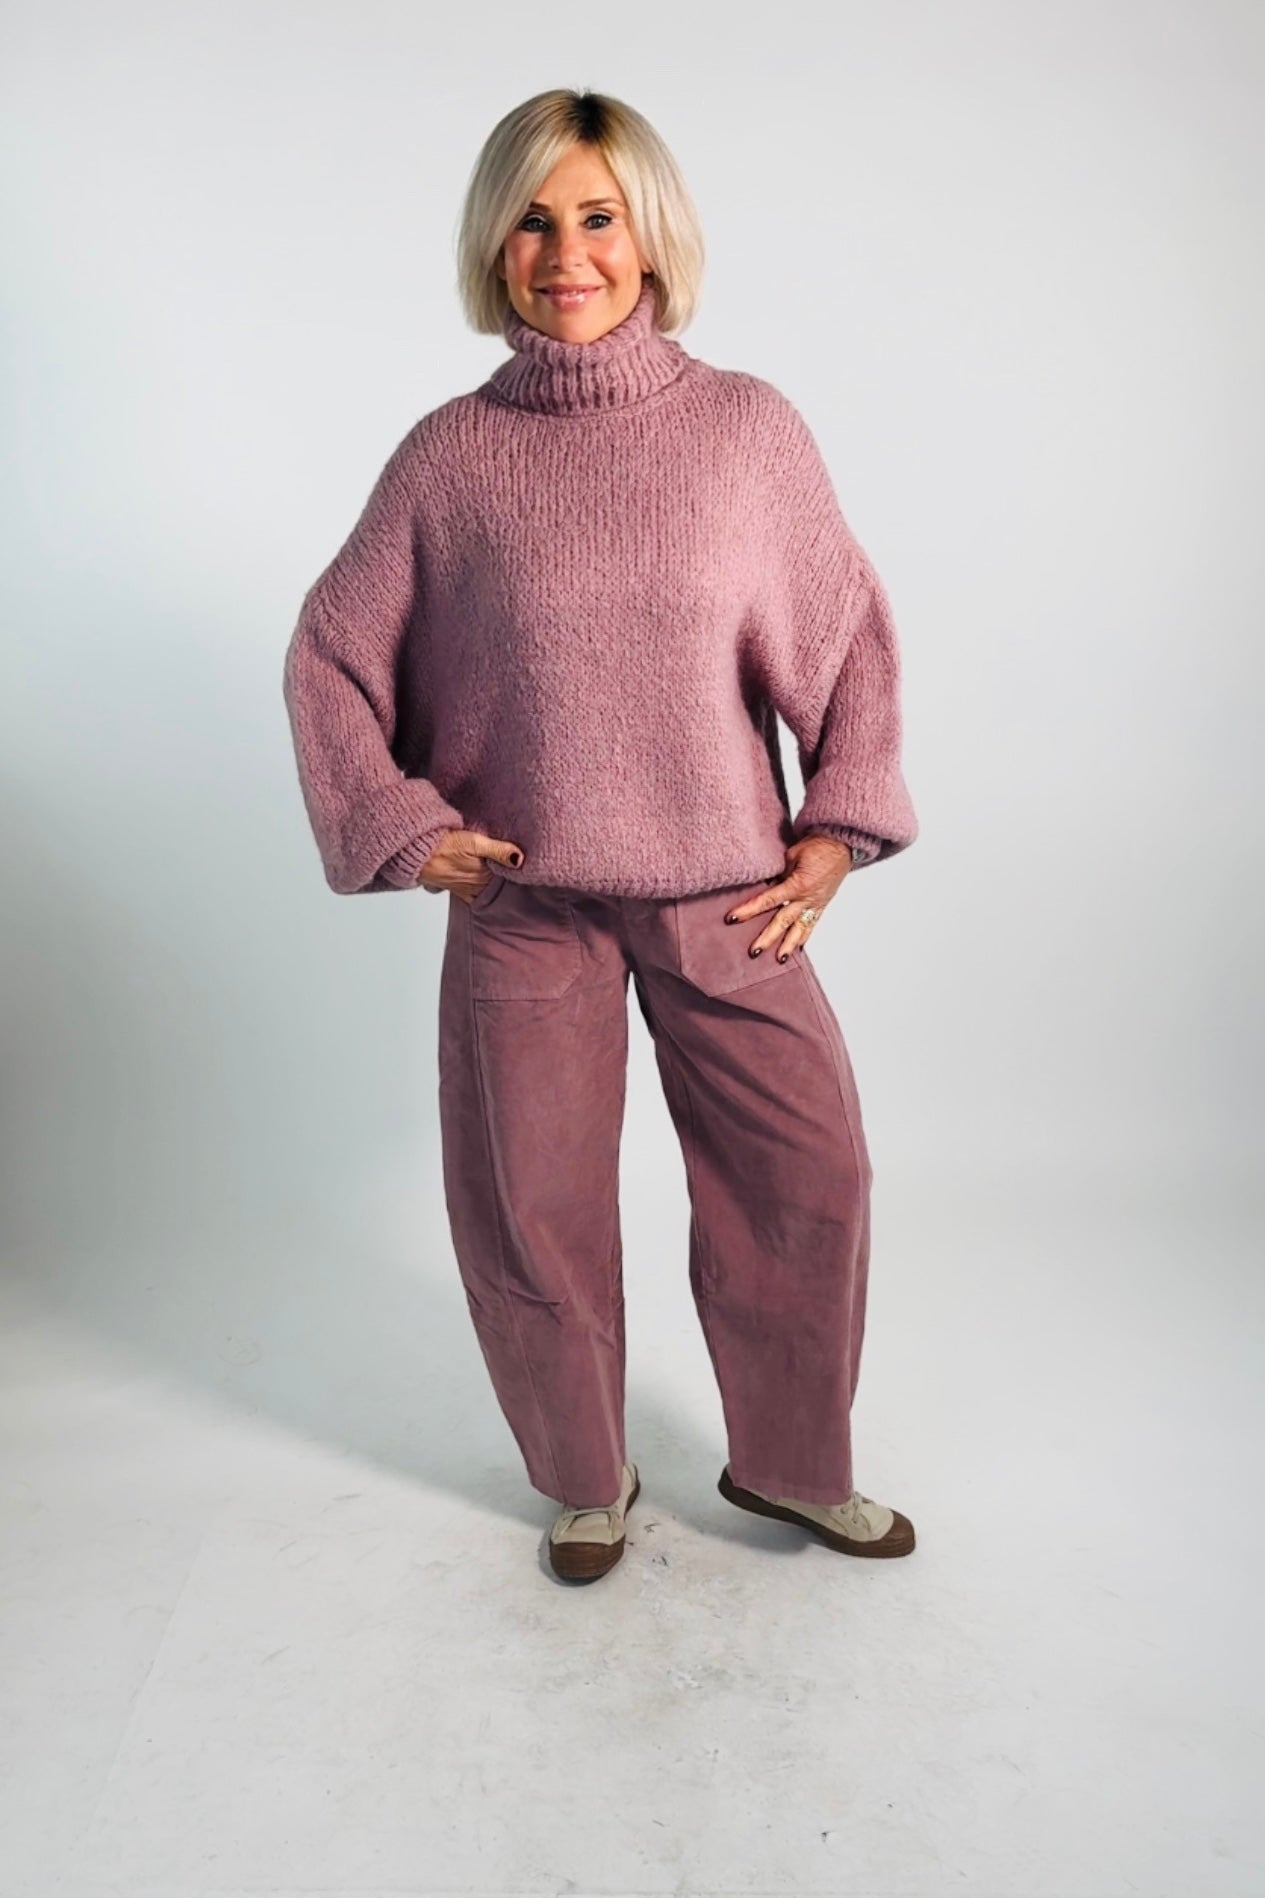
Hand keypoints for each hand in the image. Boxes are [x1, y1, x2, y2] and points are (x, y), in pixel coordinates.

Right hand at [417, 828, 523, 903]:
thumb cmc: (444, 844)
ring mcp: (463, 887)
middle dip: (506, 885)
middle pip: (495, 888)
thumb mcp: (474, 842)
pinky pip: (469, 896)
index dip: (516, 877)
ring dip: (493, 889)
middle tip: (520, 883)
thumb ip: (498, 851)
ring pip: (484, 892)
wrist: (416, 852)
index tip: (526, 874)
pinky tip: (481, 890)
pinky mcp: (452, 886)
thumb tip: (520, 859)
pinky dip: (478, 894)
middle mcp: (474, 885)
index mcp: (483, 875)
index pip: (505, 880)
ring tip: (504, 886)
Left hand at [723, 833, 852, 961]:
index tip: (733, 918)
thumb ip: (778, 873)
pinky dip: (804, 937)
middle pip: (782, 922)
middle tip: (754, 951)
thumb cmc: (817, 846)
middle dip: (767, 938)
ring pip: (800, 929)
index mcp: (797, 885)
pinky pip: (812, 925)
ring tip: (779, 959)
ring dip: (789, 945)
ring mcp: (816, 904)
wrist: (841, 844)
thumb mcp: (792, 855)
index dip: (749, 910)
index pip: (767, 900)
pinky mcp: (822, 905)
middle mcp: (807, 899)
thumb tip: (766, 884)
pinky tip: (798, 948)